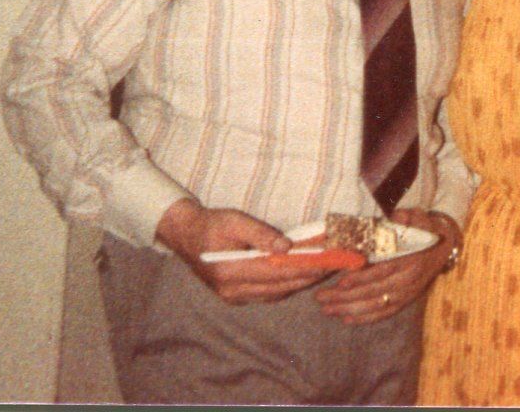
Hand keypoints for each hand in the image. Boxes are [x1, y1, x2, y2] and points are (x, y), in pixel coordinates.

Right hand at [156, 197, 335, 304]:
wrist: (186, 235)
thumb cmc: (211, 224)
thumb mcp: (235, 221)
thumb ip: (262, 235)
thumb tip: (289, 247)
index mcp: (230, 272)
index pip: (277, 273)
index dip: (305, 269)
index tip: (328, 262)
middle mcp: (231, 291)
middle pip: (280, 287)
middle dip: (309, 277)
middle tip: (333, 266)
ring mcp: (233, 297)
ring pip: (275, 294)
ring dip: (300, 283)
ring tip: (323, 269)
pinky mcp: (235, 297)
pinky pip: (267, 294)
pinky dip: (286, 285)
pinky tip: (302, 274)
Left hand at [313, 208, 460, 323]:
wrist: (444, 245)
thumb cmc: (424, 229)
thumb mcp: (417, 217)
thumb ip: (405, 218)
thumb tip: (395, 216)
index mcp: (410, 257)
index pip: (383, 270)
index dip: (362, 278)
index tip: (340, 282)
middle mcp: (409, 278)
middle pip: (374, 291)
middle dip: (345, 297)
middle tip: (321, 298)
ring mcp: (408, 292)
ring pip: (376, 304)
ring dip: (350, 308)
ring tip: (327, 309)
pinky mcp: (407, 300)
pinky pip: (385, 312)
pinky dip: (366, 317)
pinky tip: (347, 318)